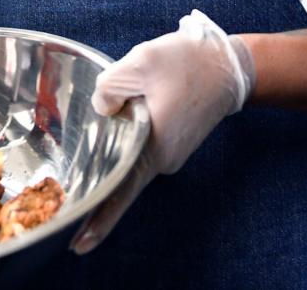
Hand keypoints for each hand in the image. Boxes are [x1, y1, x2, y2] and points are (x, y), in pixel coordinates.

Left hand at [71, 10, 255, 253]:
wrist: (230, 64)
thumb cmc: (188, 63)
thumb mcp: (140, 64)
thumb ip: (108, 88)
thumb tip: (101, 109)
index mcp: (152, 149)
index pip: (120, 193)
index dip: (98, 220)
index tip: (77, 244)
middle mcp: (163, 159)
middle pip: (120, 168)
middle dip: (99, 159)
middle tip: (76, 161)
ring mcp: (171, 152)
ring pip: (131, 149)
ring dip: (119, 133)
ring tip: (119, 103)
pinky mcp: (175, 140)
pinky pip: (144, 141)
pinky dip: (133, 128)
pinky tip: (129, 105)